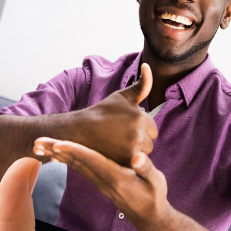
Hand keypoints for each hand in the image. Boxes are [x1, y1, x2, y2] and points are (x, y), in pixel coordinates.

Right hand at [36, 64, 155, 165]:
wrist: (78, 132)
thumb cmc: (101, 113)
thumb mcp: (121, 97)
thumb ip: (141, 85)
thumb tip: (148, 66)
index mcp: (140, 117)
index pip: (152, 129)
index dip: (139, 129)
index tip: (123, 127)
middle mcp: (138, 134)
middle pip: (150, 143)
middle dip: (138, 141)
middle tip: (118, 136)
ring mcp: (131, 150)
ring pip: (143, 154)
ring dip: (134, 152)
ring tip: (116, 145)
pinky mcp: (123, 163)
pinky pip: (136, 165)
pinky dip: (128, 162)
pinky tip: (115, 154)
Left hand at [38, 138, 169, 230]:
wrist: (149, 217)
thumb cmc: (154, 197)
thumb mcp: (156, 181)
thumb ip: (146, 169)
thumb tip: (137, 158)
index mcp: (116, 177)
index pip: (92, 161)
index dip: (75, 151)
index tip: (59, 143)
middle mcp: (103, 180)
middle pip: (76, 162)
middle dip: (56, 151)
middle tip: (37, 141)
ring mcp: (99, 181)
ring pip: (74, 165)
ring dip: (56, 154)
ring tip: (39, 145)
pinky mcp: (98, 181)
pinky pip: (78, 167)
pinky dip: (65, 159)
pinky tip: (54, 152)